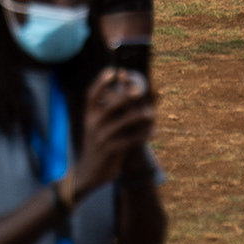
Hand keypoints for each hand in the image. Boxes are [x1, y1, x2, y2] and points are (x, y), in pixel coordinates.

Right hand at [73, 70, 157, 190]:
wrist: (89, 172)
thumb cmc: (99, 144)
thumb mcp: (97, 126)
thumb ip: (108, 111)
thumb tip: (125, 90)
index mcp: (88, 116)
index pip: (91, 95)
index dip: (101, 82)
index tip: (113, 71)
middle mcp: (93, 124)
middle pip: (110, 105)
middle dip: (126, 96)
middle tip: (139, 90)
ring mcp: (101, 138)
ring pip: (123, 122)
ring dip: (139, 116)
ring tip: (152, 114)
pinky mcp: (110, 151)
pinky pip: (130, 140)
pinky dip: (144, 135)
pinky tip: (155, 131)